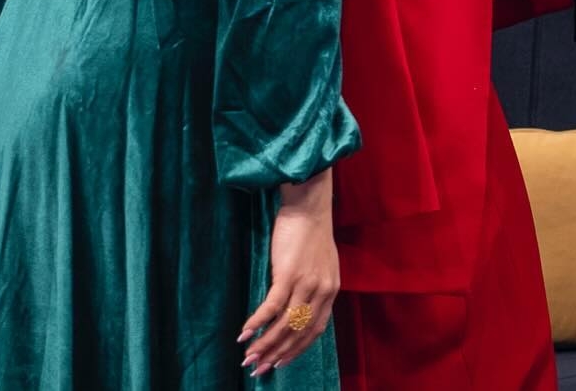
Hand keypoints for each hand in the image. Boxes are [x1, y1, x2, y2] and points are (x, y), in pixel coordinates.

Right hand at [238, 170, 338, 376]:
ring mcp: (306, 283)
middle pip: (298, 333)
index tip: (279, 364)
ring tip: (247, 357)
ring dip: (264, 344)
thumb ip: (314, 288)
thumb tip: (297, 311)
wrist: (309, 205)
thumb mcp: (321, 265)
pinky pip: (271, 306)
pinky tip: (244, 334)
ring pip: (284, 325)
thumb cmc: (310, 233)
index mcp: (331, 290)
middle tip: (257, 369)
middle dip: (276, 355)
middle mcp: (322, 291)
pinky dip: (257, 323)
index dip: (296, 350)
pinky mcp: (289, 274)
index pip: (315, 331)